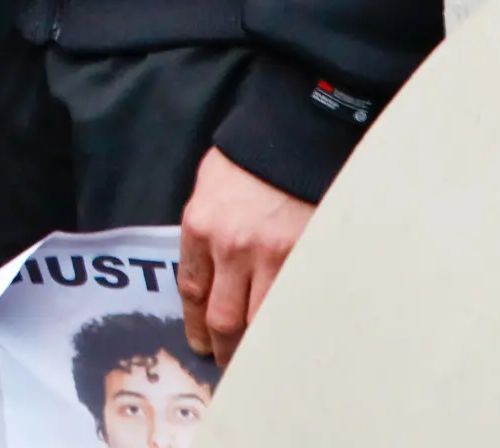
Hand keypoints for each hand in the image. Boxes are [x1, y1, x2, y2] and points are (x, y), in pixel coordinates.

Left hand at [176, 147, 315, 364]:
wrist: (293, 135)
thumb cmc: (248, 160)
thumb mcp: (209, 189)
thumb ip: (206, 232)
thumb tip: (209, 272)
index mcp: (200, 227)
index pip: (192, 291)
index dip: (195, 325)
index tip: (200, 343)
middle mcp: (231, 248)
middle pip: (222, 319)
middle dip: (223, 349)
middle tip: (227, 365)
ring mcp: (272, 257)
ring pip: (259, 323)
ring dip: (256, 349)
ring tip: (258, 364)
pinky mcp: (307, 258)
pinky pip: (294, 305)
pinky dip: (290, 328)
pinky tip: (291, 343)